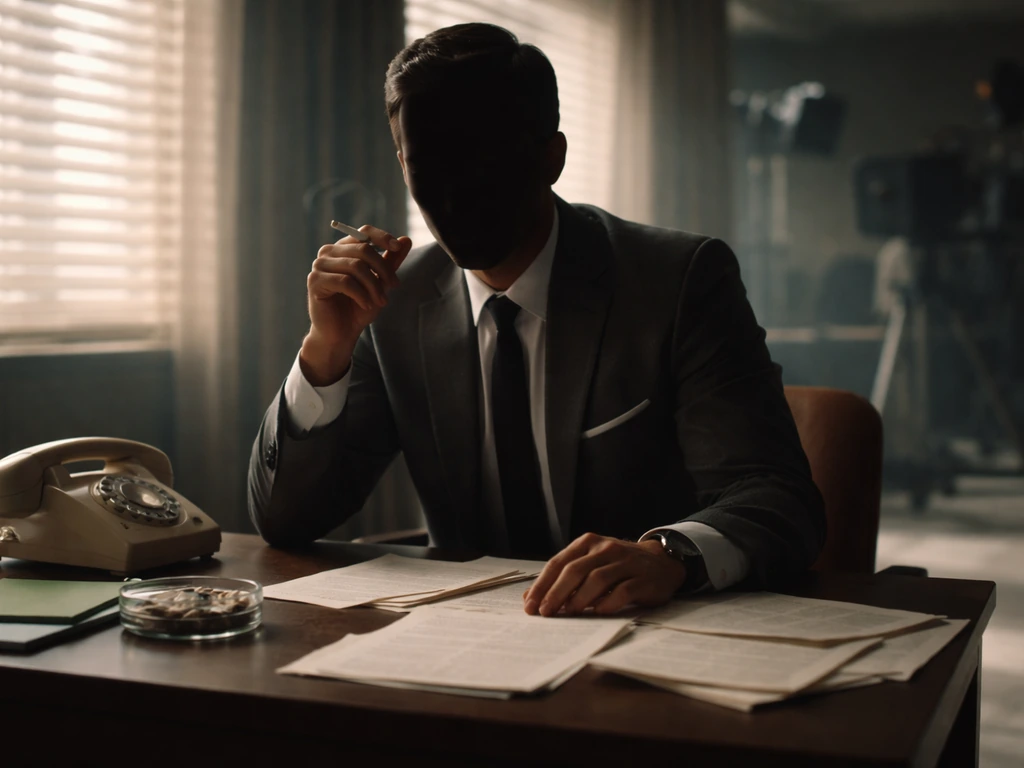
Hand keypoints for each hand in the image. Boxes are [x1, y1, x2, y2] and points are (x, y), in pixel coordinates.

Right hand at [301, 226, 412, 385]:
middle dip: (383, 269)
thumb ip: (391, 262)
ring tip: (381, 302)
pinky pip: (345, 282)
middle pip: (363, 249)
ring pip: (355, 266)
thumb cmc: (358, 307)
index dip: (382, 237)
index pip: (363, 232)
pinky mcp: (315, 281)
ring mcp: (319, 265)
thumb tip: (407, 240)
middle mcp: (328, 252)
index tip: (397, 248)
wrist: (341, 333)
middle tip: (394, 286)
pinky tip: (367, 305)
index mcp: (343, 248)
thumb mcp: (380, 283)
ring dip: (374, 286)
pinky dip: (361, 294)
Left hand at [523, 533, 687, 616]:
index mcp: (588, 543)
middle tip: (545, 612)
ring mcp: (626, 562)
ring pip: (597, 579)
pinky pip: (623, 590)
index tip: (530, 605)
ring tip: (569, 613)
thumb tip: (530, 597)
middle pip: (575, 570)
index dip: (542, 585)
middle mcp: (606, 549)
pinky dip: (608, 602)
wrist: (662, 562)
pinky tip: (598, 612)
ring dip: (580, 598)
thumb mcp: (590, 563)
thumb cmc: (618, 566)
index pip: (559, 563)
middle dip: (556, 593)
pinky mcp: (643, 578)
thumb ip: (563, 577)